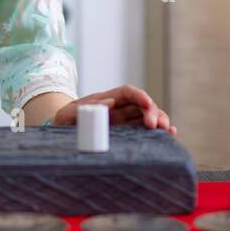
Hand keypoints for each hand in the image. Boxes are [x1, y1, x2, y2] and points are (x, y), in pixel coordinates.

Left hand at [48, 85, 175, 135]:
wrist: (60, 138)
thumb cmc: (63, 123)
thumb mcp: (67, 114)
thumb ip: (84, 108)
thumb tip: (109, 102)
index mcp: (107, 100)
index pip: (127, 93)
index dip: (139, 96)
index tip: (147, 102)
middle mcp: (119, 110)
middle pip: (142, 105)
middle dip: (153, 111)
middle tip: (155, 125)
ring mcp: (125, 124)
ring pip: (148, 118)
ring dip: (160, 121)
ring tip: (167, 130)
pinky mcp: (127, 137)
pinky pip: (145, 133)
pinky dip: (158, 133)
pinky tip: (169, 135)